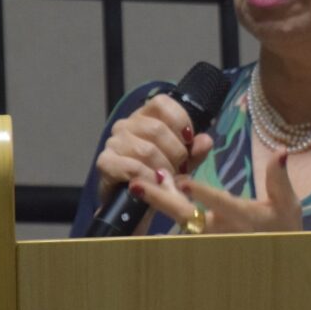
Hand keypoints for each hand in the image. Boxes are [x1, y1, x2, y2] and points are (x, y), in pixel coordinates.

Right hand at [95, 94, 213, 205]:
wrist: (134, 206)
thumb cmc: (159, 177)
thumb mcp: (183, 162)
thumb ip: (196, 150)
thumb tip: (205, 141)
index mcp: (145, 116)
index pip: (162, 103)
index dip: (180, 121)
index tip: (188, 142)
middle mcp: (126, 124)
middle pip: (157, 129)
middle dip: (175, 153)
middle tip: (179, 169)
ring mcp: (113, 142)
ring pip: (146, 150)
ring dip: (163, 169)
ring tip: (167, 179)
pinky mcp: (105, 162)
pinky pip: (132, 167)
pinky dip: (148, 178)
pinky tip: (155, 184)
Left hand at [133, 149, 302, 233]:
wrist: (278, 263)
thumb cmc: (284, 230)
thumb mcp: (287, 204)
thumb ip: (278, 178)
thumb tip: (281, 150)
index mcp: (242, 217)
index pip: (219, 203)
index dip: (201, 193)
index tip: (183, 180)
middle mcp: (221, 230)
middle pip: (185, 214)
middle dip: (160, 198)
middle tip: (137, 184)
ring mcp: (209, 239)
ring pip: (178, 220)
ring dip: (160, 202)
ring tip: (139, 185)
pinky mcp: (202, 243)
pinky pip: (179, 228)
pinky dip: (166, 210)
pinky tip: (152, 196)